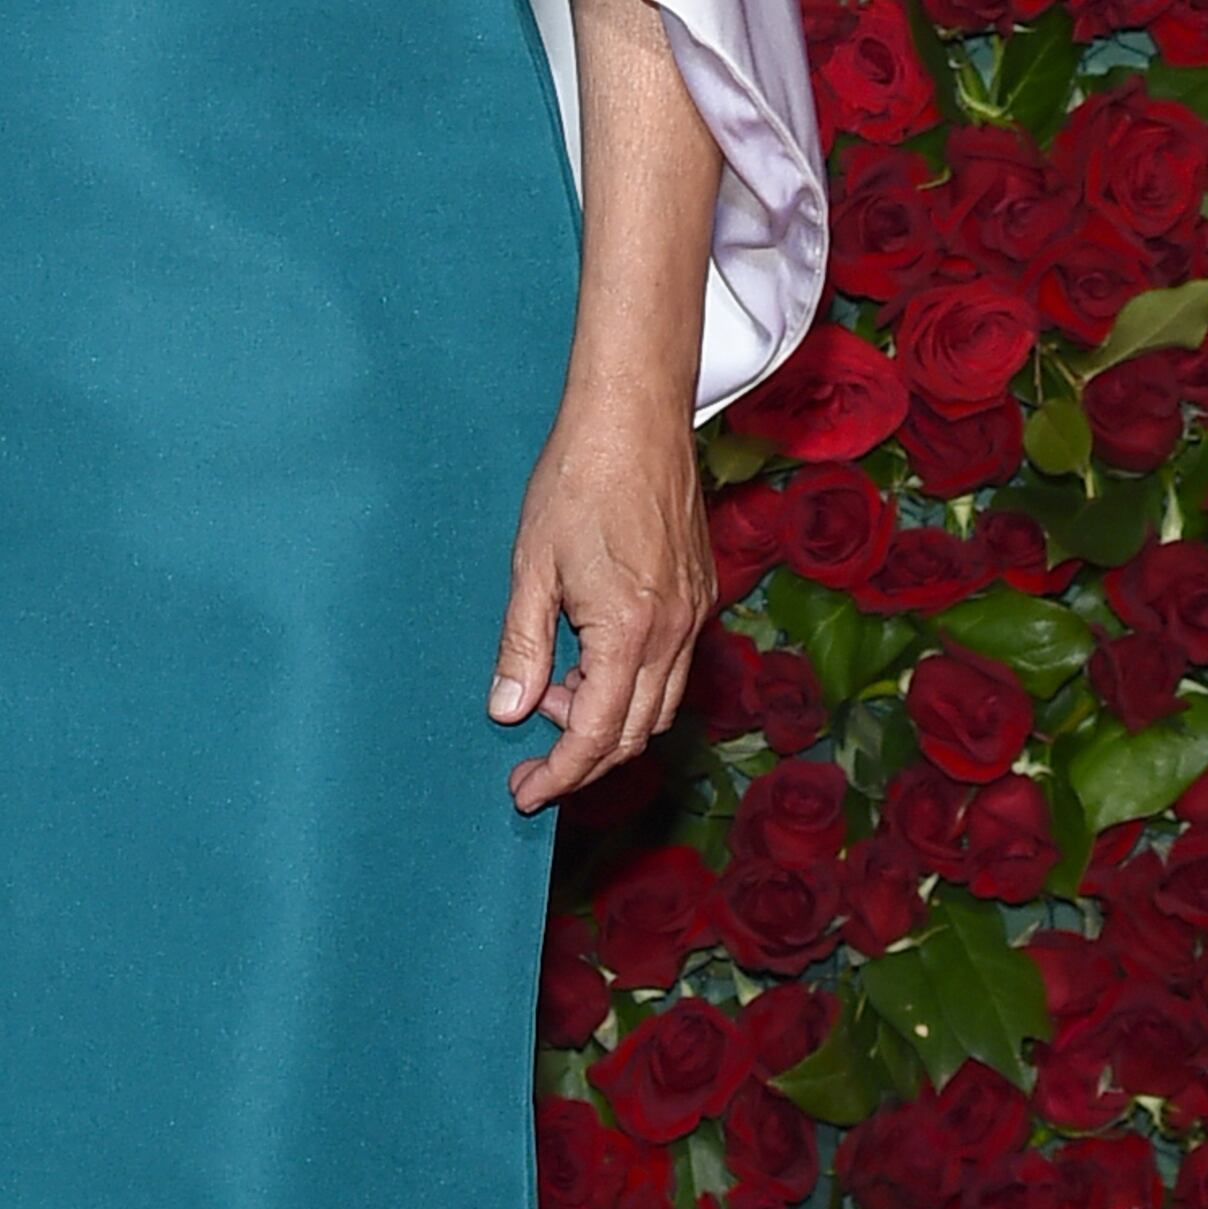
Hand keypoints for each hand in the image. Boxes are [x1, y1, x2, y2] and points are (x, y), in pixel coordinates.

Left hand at [488, 392, 713, 814]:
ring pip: (657, 704)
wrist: (635, 416)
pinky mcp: (699, 594)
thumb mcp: (531, 567)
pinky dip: (629, 683)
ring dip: (606, 718)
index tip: (524, 792)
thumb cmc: (578, 480)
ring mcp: (694, 613)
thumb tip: (507, 711)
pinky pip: (670, 667)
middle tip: (530, 760)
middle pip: (634, 733)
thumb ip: (522, 646)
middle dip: (582, 758)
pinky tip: (587, 658)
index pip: (595, 734)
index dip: (559, 774)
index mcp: (630, 630)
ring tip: (551, 691)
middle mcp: (674, 632)